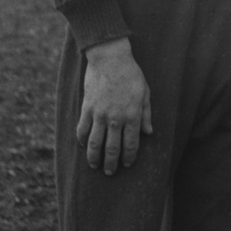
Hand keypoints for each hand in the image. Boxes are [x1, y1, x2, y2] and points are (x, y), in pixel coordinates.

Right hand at [77, 36, 151, 174]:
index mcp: (132, 115)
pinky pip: (82, 129)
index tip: (127, 164)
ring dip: (94, 158)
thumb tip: (149, 132)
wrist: (110, 59)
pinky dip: (82, 140)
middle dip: (111, 163)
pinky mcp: (87, 108)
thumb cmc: (131, 74)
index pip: (131, 143)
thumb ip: (146, 114)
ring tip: (95, 166)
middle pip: (112, 148)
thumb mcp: (145, 92)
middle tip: (110, 172)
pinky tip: (83, 146)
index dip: (130, 156)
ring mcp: (100, 114)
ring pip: (95, 143)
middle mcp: (116, 118)